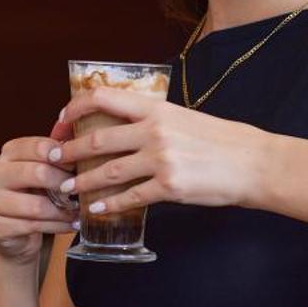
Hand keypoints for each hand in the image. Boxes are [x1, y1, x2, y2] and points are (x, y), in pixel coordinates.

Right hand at [0, 109, 80, 264]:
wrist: (14, 235)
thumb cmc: (35, 197)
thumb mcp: (44, 172)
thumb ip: (57, 154)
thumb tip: (78, 129)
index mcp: (6, 154)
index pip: (38, 146)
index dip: (64, 156)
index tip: (81, 167)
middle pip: (37, 173)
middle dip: (65, 184)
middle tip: (82, 192)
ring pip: (36, 205)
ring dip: (64, 211)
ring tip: (80, 212)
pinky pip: (33, 226)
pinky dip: (57, 226)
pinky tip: (71, 225)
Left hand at [53, 87, 278, 213]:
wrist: (255, 163)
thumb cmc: (222, 141)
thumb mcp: (185, 118)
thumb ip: (155, 120)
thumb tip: (126, 124)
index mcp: (157, 109)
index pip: (104, 99)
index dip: (75, 108)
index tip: (61, 120)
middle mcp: (154, 131)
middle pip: (97, 140)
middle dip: (68, 151)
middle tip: (52, 159)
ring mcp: (161, 160)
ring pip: (107, 171)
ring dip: (82, 181)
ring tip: (66, 188)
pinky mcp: (170, 187)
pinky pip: (130, 197)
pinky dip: (109, 204)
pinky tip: (96, 208)